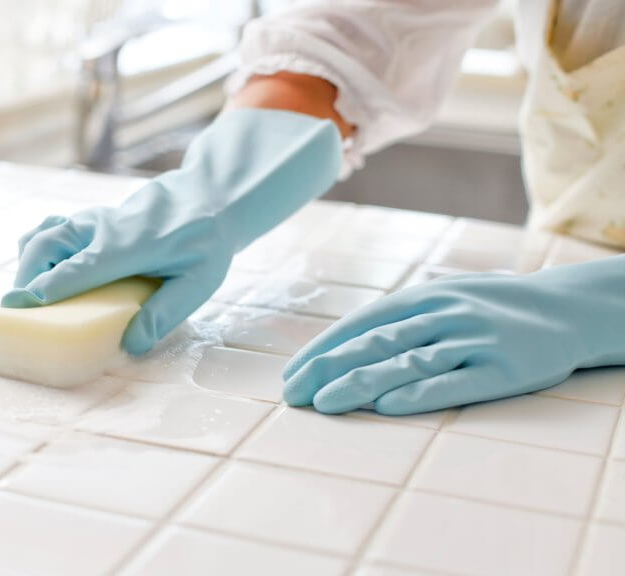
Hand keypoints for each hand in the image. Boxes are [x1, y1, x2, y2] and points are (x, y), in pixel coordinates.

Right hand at [3, 108, 341, 354]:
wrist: (208, 196)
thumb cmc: (205, 243)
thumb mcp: (199, 283)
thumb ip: (164, 313)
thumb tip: (131, 345)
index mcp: (130, 245)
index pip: (79, 267)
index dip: (48, 286)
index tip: (20, 304)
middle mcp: (103, 227)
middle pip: (47, 244)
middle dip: (26, 276)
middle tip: (18, 310)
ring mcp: (93, 218)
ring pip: (44, 232)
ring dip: (27, 262)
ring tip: (28, 295)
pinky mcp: (89, 218)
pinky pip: (51, 229)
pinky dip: (36, 248)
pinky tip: (41, 272)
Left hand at [283, 255, 624, 414]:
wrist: (566, 308)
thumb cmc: (488, 308)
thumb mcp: (441, 298)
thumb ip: (397, 320)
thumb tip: (338, 347)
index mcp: (421, 297)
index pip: (358, 325)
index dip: (321, 350)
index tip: (291, 376)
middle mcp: (442, 315)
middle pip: (373, 344)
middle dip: (326, 370)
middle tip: (292, 396)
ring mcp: (471, 342)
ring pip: (404, 363)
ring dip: (358, 384)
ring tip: (324, 404)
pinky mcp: (501, 371)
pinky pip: (452, 383)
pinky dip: (416, 394)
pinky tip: (384, 407)